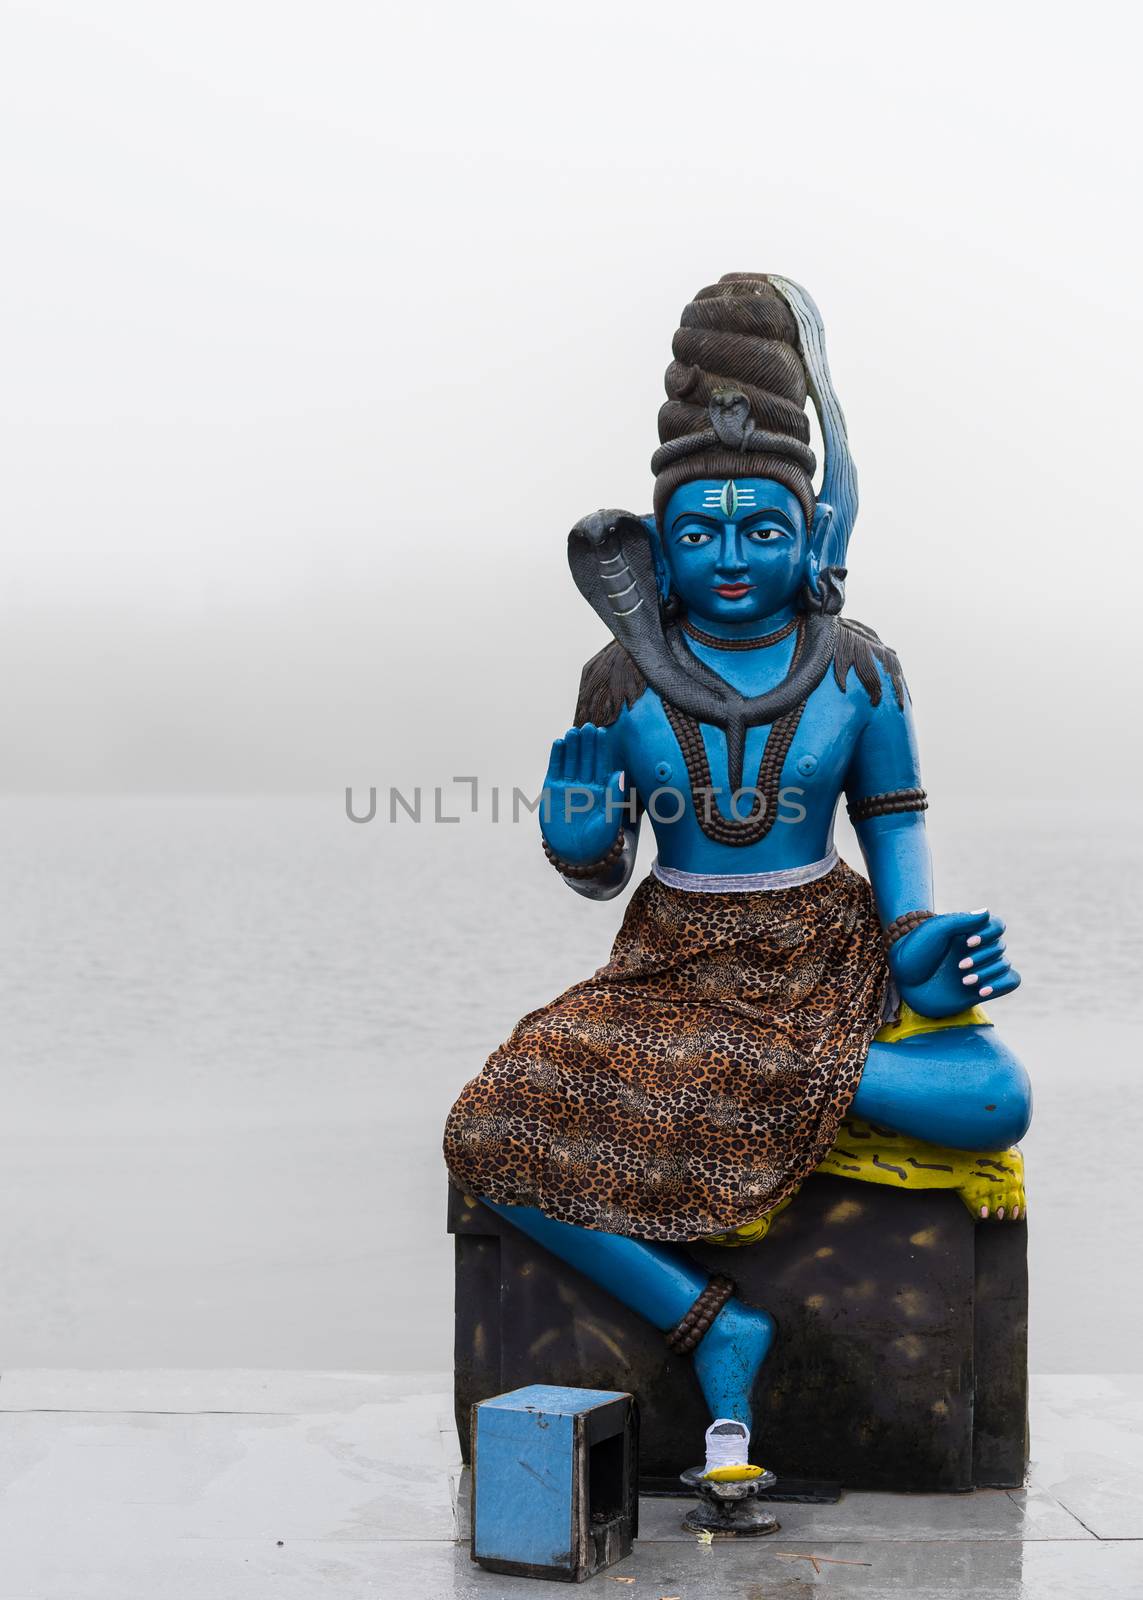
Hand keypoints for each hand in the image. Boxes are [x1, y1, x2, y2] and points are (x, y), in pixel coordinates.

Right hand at [541, 724, 624, 865]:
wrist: (575, 856)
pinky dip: (556, 757)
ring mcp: (568, 787)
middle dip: (587, 743)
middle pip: (586, 759)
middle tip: (588, 726)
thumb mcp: (609, 819)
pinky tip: (559, 743)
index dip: (601, 749)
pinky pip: (555, 770)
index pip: (601, 764)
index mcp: (602, 790)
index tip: (602, 733)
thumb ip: (614, 796)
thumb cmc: (598, 841)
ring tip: (573, 732)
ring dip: (572, 746)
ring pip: (571, 761)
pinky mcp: (552, 791)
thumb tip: (619, 773)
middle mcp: (585, 785)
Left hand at [890, 909, 1019, 1018]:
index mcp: (968, 931)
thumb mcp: (935, 930)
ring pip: (1005, 965)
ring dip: (988, 973)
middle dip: (982, 957)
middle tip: (959, 966)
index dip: (989, 933)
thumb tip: (987, 912)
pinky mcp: (980, 988)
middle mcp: (976, 949)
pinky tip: (982, 991)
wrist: (902, 979)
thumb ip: (962, 920)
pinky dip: (1001, 985)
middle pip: (1000, 947)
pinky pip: (1010, 982)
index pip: (997, 925)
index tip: (967, 942)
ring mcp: (979, 968)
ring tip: (965, 981)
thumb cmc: (915, 950)